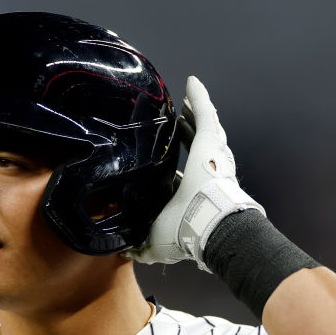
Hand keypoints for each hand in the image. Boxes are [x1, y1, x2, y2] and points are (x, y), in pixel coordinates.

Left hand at [127, 76, 264, 269]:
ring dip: (194, 113)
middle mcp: (205, 172)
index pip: (179, 176)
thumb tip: (124, 251)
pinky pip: (205, 113)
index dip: (169, 167)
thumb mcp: (156, 239)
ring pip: (202, 128)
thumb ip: (141, 245)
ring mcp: (211, 154)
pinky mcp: (211, 139)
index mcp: (190, 194)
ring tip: (185, 101)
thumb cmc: (186, 233)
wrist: (209, 224)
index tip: (159, 158)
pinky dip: (200, 97)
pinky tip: (192, 83)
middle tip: (175, 120)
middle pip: (195, 146)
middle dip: (186, 133)